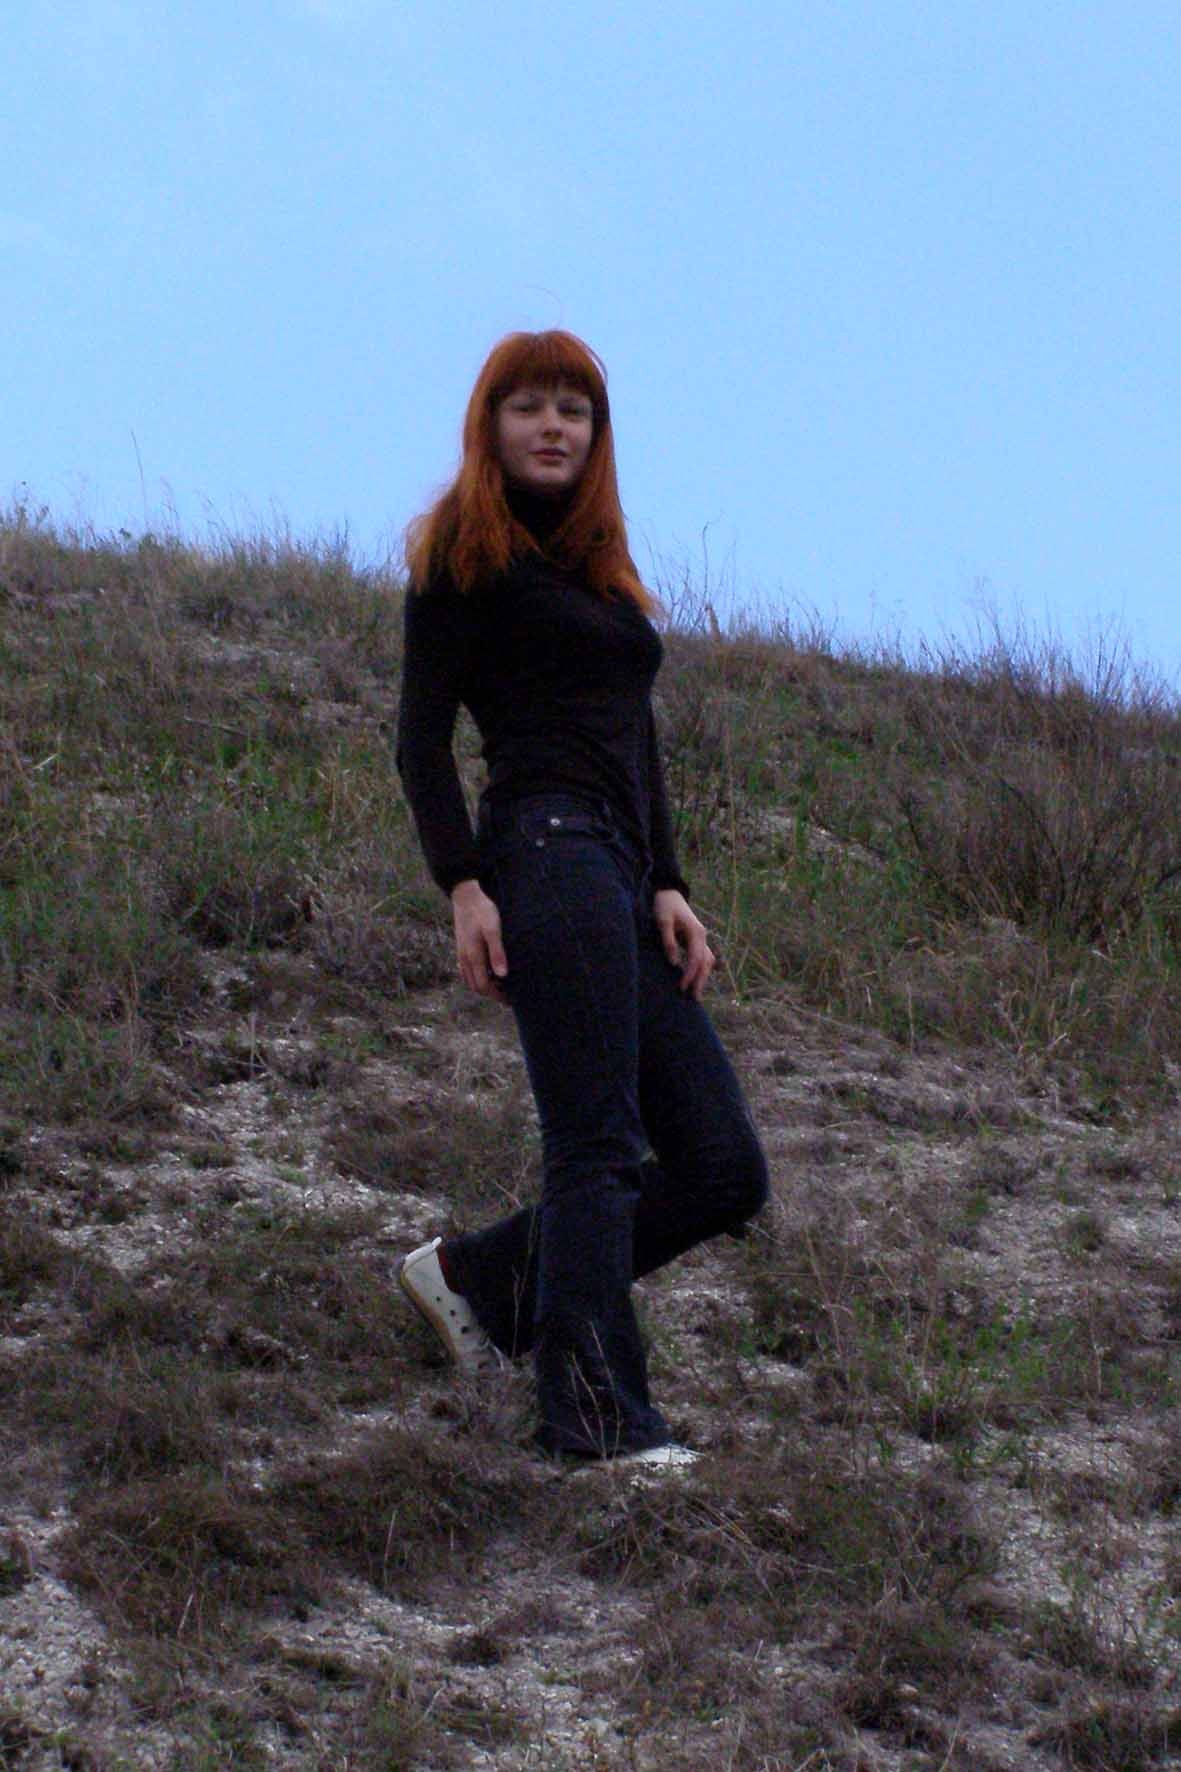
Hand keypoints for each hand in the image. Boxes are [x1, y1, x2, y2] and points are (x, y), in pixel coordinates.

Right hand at [450, 880, 508, 1002]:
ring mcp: (461, 953)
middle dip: (491, 993)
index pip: (483, 986)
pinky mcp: (461, 947)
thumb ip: (497, 952)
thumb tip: (502, 975)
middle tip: (508, 995)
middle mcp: (464, 958)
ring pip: (469, 979)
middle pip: (476, 986)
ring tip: (500, 985)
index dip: (497, 995)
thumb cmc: (483, 910)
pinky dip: (476, 976)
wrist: (465, 895)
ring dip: (483, 986)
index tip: (511, 998)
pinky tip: (488, 971)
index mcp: (473, 956)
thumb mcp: (494, 929)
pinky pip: (466, 970)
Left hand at [653, 889, 714, 999]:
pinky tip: (695, 980)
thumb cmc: (665, 906)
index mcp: (696, 932)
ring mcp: (701, 938)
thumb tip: (673, 963)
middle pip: (705, 963)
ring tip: (696, 994)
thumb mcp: (663, 921)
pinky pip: (703, 958)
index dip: (690, 974)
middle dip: (700, 981)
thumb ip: (668, 941)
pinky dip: (701, 970)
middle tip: (695, 999)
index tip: (682, 987)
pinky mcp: (696, 940)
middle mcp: (702, 936)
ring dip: (703, 977)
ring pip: (707, 961)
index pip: (696, 958)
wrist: (670, 893)